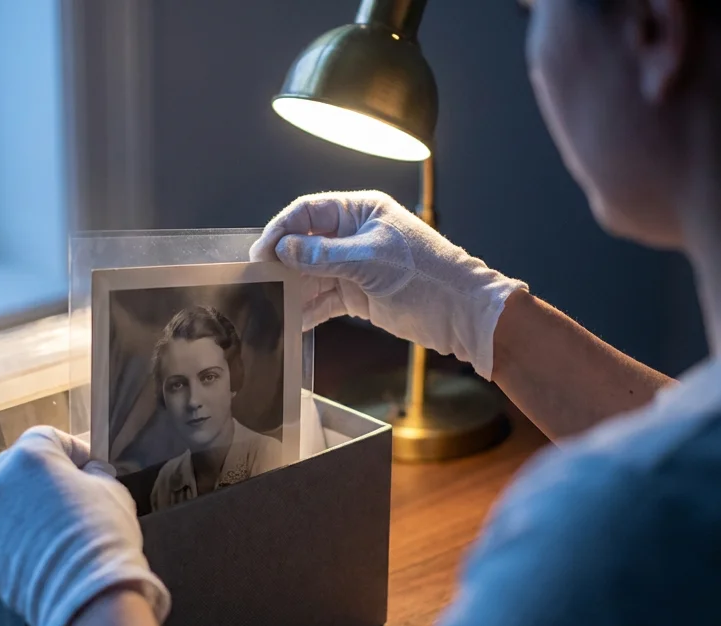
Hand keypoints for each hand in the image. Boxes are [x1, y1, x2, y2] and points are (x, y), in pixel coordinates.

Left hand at [0, 426, 170, 625]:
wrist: (85, 597)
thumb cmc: (104, 536)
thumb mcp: (113, 489)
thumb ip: (94, 472)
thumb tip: (86, 473)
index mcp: (30, 455)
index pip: (49, 438)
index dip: (72, 453)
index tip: (88, 471)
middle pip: (18, 468)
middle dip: (41, 480)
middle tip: (67, 503)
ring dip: (19, 509)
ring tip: (46, 532)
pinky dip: (3, 537)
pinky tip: (28, 552)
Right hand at [249, 190, 526, 379]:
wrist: (461, 313)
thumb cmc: (426, 275)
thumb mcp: (370, 261)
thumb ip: (323, 255)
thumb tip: (284, 249)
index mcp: (361, 211)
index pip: (309, 211)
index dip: (282, 229)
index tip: (261, 252)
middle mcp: (355, 235)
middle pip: (306, 242)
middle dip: (283, 260)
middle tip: (258, 280)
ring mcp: (356, 266)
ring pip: (312, 273)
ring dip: (293, 288)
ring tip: (270, 303)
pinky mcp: (359, 295)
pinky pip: (325, 299)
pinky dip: (309, 309)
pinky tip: (292, 320)